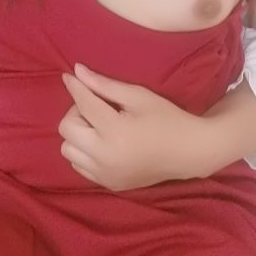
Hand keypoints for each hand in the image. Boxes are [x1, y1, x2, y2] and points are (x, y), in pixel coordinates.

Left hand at [57, 63, 207, 190]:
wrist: (189, 152)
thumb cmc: (166, 118)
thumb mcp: (138, 96)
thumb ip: (104, 85)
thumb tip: (76, 71)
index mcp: (114, 131)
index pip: (83, 105)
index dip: (75, 87)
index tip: (69, 75)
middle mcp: (105, 156)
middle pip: (67, 129)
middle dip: (77, 113)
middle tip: (97, 106)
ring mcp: (105, 174)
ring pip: (68, 150)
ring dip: (77, 134)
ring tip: (99, 126)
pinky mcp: (108, 184)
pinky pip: (79, 166)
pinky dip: (83, 151)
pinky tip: (102, 142)